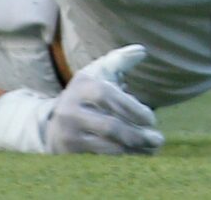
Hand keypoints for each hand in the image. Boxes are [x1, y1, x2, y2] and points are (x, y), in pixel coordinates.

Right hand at [0, 46, 162, 154]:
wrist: (52, 124)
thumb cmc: (85, 94)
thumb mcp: (97, 73)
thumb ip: (119, 60)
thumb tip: (142, 50)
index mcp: (80, 85)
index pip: (107, 96)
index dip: (131, 107)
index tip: (152, 118)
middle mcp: (71, 110)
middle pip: (109, 126)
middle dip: (137, 134)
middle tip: (158, 139)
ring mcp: (69, 135)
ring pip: (106, 147)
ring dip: (134, 151)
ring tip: (152, 151)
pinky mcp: (70, 156)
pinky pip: (100, 161)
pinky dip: (122, 161)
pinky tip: (137, 159)